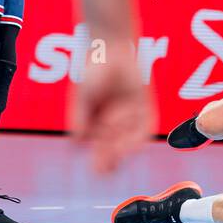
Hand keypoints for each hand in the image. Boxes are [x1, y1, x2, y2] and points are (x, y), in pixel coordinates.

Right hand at [69, 35, 151, 173]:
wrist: (111, 51)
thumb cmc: (92, 73)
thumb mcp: (82, 98)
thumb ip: (80, 119)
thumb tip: (77, 144)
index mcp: (97, 123)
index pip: (98, 147)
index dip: (98, 159)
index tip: (95, 169)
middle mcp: (114, 123)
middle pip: (113, 147)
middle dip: (109, 160)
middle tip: (104, 171)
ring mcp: (130, 117)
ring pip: (128, 140)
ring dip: (123, 152)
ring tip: (117, 161)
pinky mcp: (145, 109)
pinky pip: (144, 127)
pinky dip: (139, 138)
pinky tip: (133, 147)